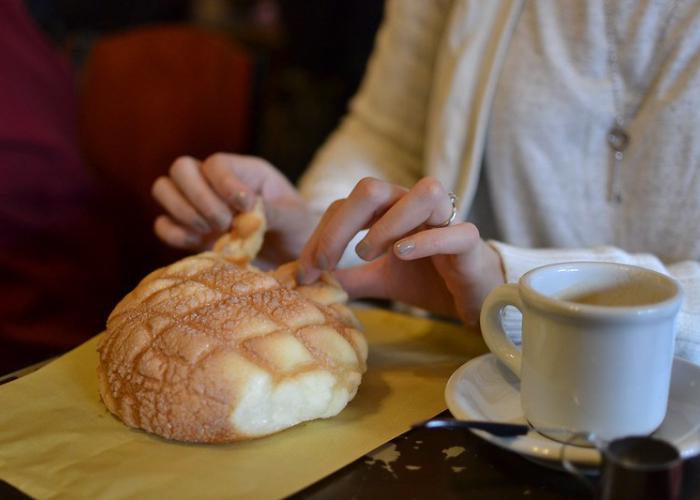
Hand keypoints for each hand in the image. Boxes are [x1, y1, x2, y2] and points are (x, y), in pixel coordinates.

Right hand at [151, 153, 315, 262]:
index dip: (223, 184)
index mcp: (245, 171)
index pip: (216, 163)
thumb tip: (249, 209)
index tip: (247, 207)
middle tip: (225, 223)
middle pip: (181, 168)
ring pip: (163, 189)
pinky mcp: (190, 232)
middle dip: (200, 198)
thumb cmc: (297, 231)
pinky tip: (201, 244)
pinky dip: (175, 234)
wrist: (292, 256)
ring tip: (215, 232)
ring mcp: (199, 206)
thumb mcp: (295, 220)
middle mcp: (216, 183)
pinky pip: (162, 225)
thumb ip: (274, 212)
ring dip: (185, 213)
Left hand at [298, 177, 504, 325]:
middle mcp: (416, 206)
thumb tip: (310, 284)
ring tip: (366, 253)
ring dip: (387, 222)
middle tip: (324, 264)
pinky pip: (454, 231)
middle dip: (340, 226)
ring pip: (422, 193)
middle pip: (372, 190)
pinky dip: (426, 239)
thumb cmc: (431, 280)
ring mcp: (447, 220)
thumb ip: (350, 278)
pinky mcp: (470, 243)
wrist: (475, 298)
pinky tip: (401, 254)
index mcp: (391, 210)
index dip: (320, 236)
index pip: (346, 206)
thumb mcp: (381, 279)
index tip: (305, 273)